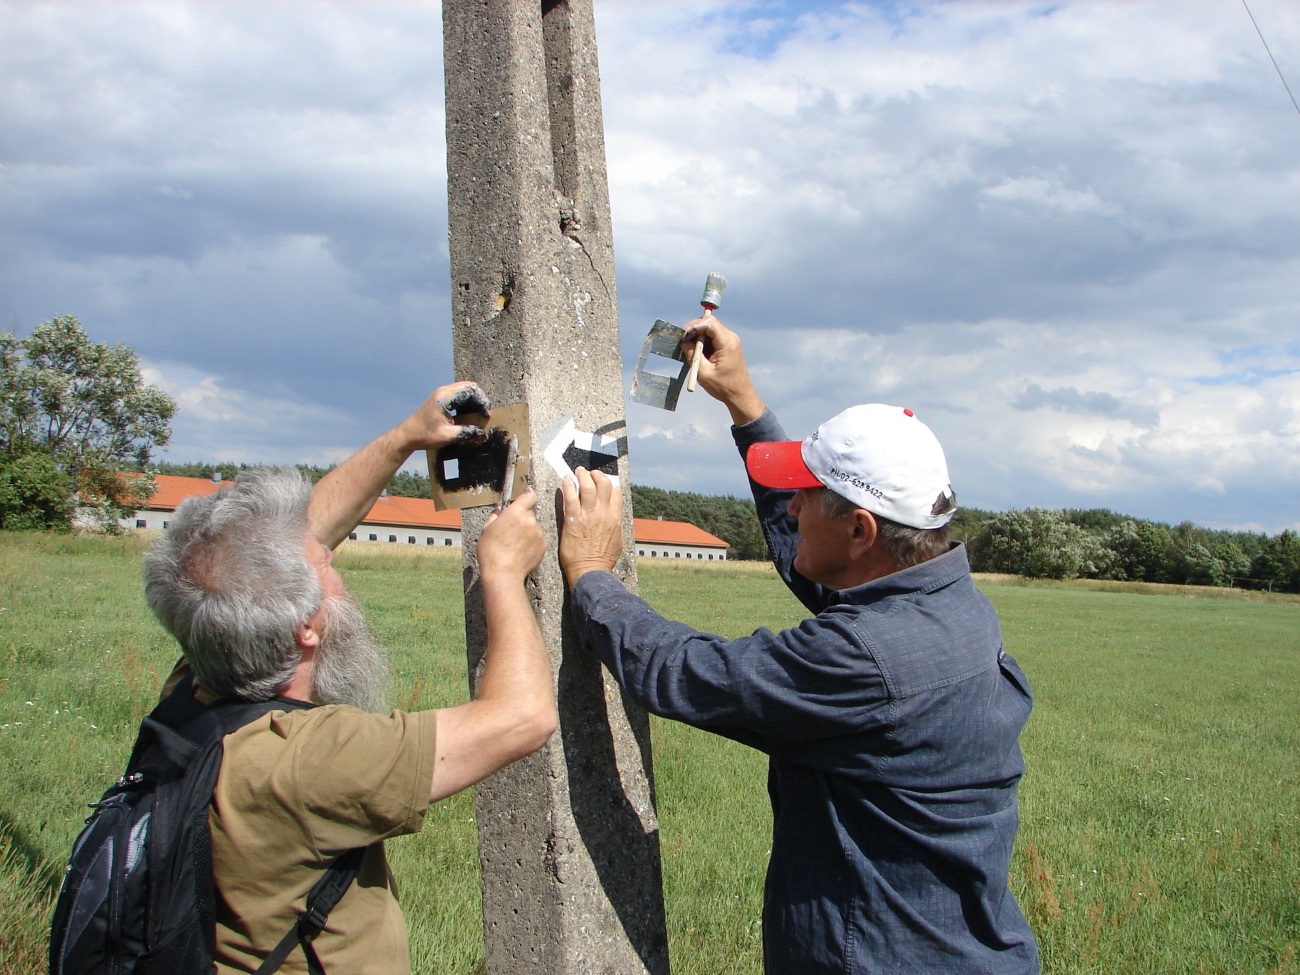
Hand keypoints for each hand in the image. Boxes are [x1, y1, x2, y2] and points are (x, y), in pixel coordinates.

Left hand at [399, 382, 490, 452]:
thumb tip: (482, 433)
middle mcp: (443, 391)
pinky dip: (466, 402)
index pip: (471, 390)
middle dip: (479, 399)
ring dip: (473, 400)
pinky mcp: (440, 398)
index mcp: (445, 397)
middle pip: (469, 386)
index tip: (485, 415)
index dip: (482, 401)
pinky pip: (458, 395)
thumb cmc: (425, 435)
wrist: (407, 435)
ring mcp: (441, 393)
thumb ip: (466, 432)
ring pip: (464, 389)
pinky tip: (467, 415)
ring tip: (477, 415)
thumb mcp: (448, 436)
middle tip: (483, 414)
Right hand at [478, 488, 545, 580]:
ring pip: (534, 527)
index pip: (529, 496)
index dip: (528, 496)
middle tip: (511, 531)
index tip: (526, 497)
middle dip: (522, 519)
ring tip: (515, 545)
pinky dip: (532, 543)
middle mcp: (530, 520)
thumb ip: (495, 515)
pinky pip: (538, 539)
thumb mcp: (487, 530)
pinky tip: (521, 551)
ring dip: (527, 532)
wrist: (503, 572)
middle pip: (529, 514)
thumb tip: (499, 508)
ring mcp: (539, 533)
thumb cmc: (491, 551)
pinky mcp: (543, 545)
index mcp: (516, 512)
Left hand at [558, 467, 623, 587]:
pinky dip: (568, 485)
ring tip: (578, 472)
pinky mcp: (573, 519)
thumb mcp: (617, 541)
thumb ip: (615, 526)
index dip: (609, 482)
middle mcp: (604, 513)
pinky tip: (566, 479)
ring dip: (583, 475)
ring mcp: (588, 515)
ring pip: (587, 486)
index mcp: (615, 518)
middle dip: (596, 475)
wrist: (591, 571)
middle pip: (603, 484)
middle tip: (589, 473)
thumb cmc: (603, 560)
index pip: (616, 491)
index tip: (603, 480)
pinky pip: (570, 496)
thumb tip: (615, 519)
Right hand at [679, 316, 765, 424]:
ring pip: (710, 330)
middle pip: (709, 324)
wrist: (740, 395)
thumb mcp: (703, 373)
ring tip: (691, 352)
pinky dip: (703, 342)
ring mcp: (730, 340)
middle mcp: (730, 338)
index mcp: (727, 343)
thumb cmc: (723, 387)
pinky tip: (699, 354)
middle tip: (684, 343)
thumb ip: (692, 355)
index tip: (684, 336)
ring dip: (698, 338)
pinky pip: (713, 337)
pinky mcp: (728, 345)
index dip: (694, 326)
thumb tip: (684, 342)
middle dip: (694, 330)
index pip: (709, 323)